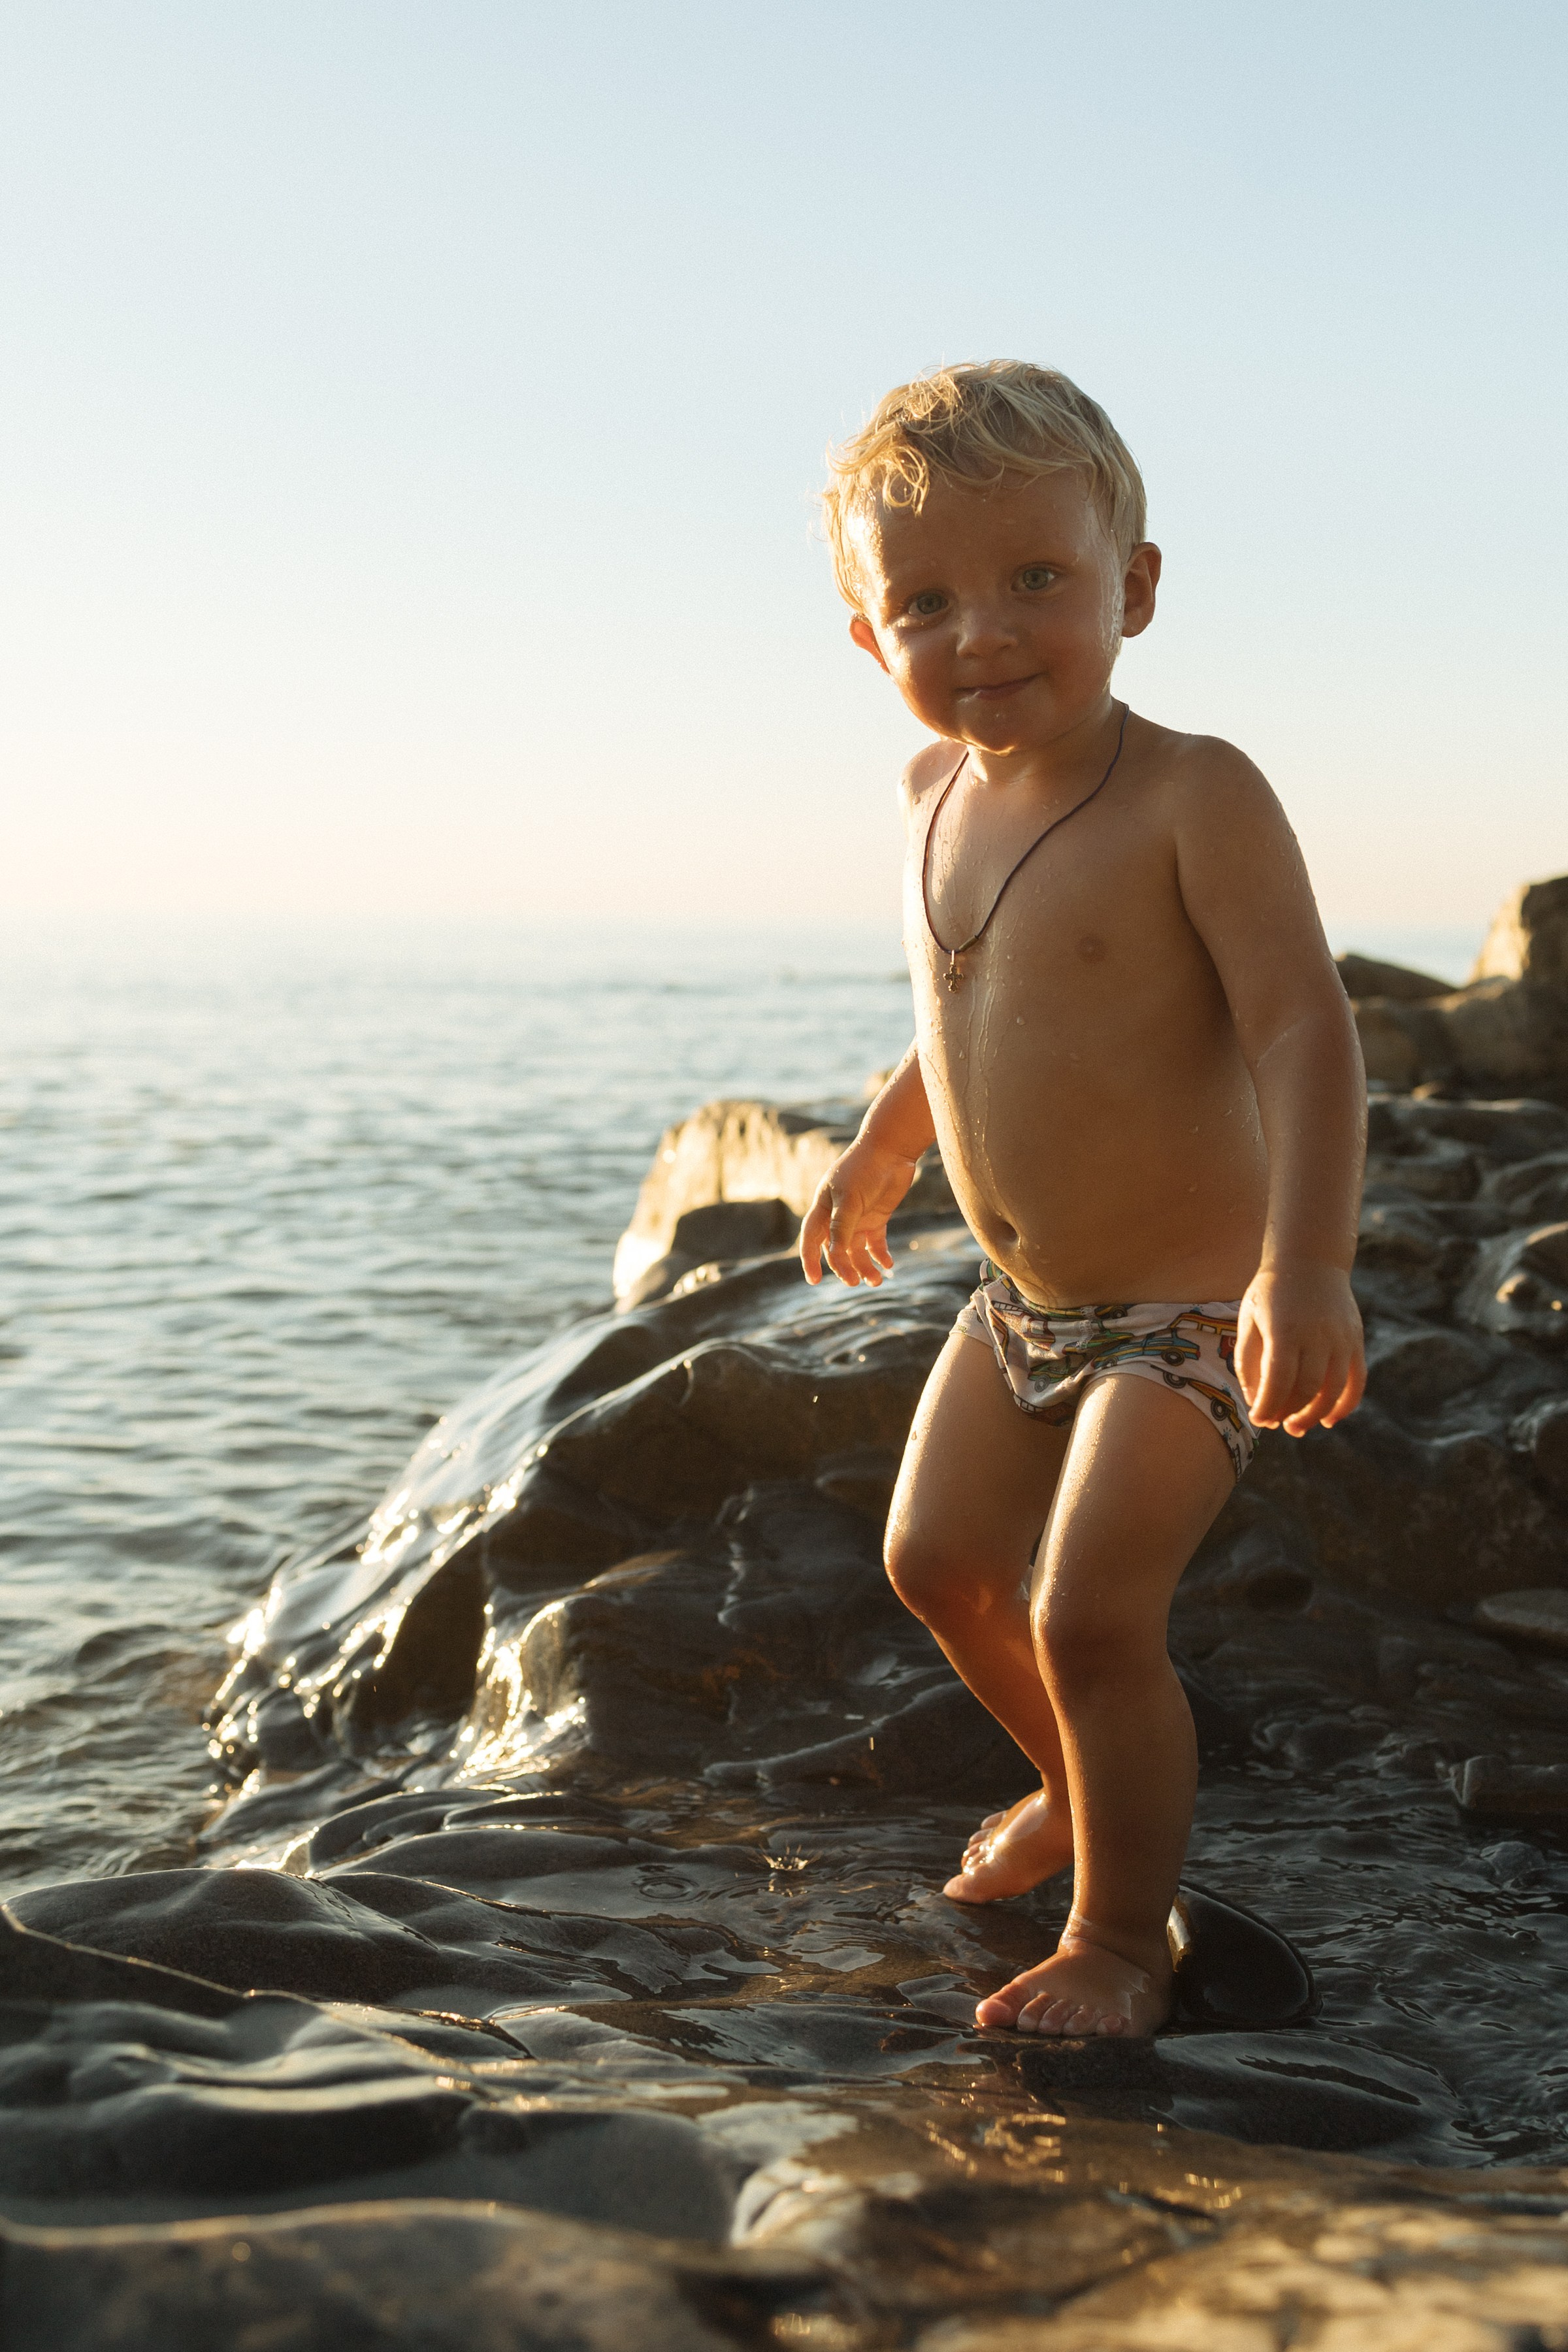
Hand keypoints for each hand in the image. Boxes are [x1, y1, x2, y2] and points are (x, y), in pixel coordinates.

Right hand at [799, 1137, 920, 1287]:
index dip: (810, 1260)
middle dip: (844, 1268)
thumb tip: (835, 1254)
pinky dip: (880, 1256)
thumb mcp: (849, 1198)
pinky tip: (888, 1265)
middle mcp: (837, 1216)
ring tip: (876, 1281)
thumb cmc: (864, 1169)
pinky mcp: (876, 1218)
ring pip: (856, 1250)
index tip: (814, 1281)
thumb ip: (841, 1227)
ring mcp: (857, 1218)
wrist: (891, 1150)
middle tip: (855, 1282)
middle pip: (835, 1250)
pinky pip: (875, 1243)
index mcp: (823, 1208)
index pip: (811, 1239)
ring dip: (864, 1266)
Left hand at [1235, 1261, 1364, 1435]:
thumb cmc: (1271, 1292)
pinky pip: (1357, 1381)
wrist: (1310, 1259)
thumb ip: (1249, 1362)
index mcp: (1285, 1329)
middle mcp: (1317, 1335)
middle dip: (1289, 1413)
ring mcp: (1341, 1338)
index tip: (1257, 1419)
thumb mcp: (1250, 1319)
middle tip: (1275, 1424)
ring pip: (1334, 1390)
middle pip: (1307, 1389)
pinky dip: (1346, 1405)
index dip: (1268, 1406)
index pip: (1279, 1379)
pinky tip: (1329, 1419)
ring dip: (1315, 1415)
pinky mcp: (1355, 1341)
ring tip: (1297, 1426)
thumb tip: (1257, 1403)